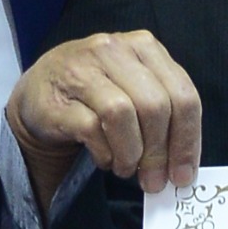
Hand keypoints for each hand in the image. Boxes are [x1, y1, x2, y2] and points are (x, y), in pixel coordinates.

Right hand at [5, 31, 203, 200]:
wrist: (39, 94)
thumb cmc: (96, 96)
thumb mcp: (136, 91)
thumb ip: (164, 116)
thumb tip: (183, 166)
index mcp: (144, 47)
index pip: (182, 94)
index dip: (188, 140)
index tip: (184, 174)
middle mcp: (114, 50)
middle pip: (156, 106)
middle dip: (160, 152)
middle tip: (154, 181)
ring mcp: (82, 70)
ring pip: (123, 114)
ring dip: (130, 153)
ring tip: (126, 167)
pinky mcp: (58, 97)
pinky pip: (91, 129)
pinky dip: (104, 153)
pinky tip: (105, 159)